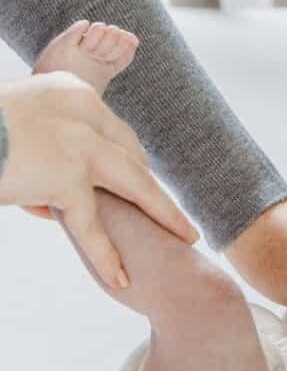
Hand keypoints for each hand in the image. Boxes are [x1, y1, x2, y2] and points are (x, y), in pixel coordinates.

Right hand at [0, 73, 197, 287]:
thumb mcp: (12, 126)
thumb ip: (41, 150)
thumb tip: (49, 200)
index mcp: (72, 93)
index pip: (112, 132)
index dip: (121, 161)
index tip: (136, 179)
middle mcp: (84, 113)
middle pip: (132, 156)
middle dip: (153, 188)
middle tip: (175, 215)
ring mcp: (80, 146)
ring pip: (135, 185)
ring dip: (163, 213)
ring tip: (185, 235)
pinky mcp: (66, 178)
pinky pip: (90, 226)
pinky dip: (107, 255)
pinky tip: (124, 276)